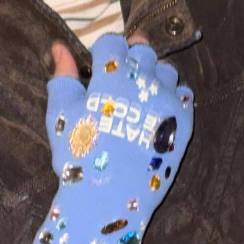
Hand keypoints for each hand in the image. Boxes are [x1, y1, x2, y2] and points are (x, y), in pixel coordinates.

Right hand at [31, 32, 194, 243]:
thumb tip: (58, 45)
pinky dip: (172, 96)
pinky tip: (156, 111)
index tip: (99, 66)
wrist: (107, 200)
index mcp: (111, 76)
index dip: (104, 52)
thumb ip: (62, 77)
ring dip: (153, 76)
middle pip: (142, 51)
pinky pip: (184, 95)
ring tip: (139, 95)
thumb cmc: (78, 156)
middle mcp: (144, 82)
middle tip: (120, 79)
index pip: (112, 43)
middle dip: (130, 59)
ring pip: (166, 70)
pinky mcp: (184, 123)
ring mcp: (168, 102)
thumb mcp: (62, 115)